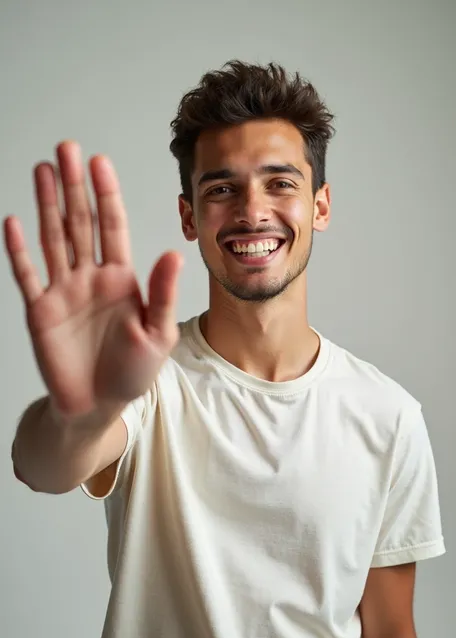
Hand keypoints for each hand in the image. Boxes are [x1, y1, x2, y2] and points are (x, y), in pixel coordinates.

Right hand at [4, 141, 182, 420]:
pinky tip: (14, 221)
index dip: (105, 194)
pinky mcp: (40, 311)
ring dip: (47, 204)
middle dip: (74, 186)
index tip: (99, 161)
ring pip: (54, 238)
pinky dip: (19, 249)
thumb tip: (173, 253)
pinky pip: (27, 274)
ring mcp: (63, 291)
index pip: (112, 226)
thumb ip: (163, 294)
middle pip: (80, 222)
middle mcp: (91, 277)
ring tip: (43, 170)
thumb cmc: (133, 373)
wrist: (98, 406)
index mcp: (122, 279)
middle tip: (66, 149)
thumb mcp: (158, 334)